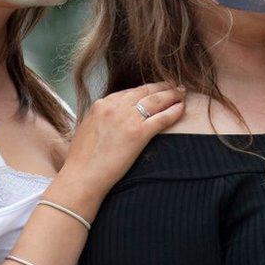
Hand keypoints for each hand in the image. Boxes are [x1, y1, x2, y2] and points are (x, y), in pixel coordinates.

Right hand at [66, 82, 185, 190]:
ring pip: (156, 100)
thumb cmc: (82, 160)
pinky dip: (174, 111)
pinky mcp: (138, 133)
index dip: (147, 89)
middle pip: (146, 91)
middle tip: (175, 86)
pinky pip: (162, 118)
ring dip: (172, 95)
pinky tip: (182, 108)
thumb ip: (102, 118)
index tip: (157, 89)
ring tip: (182, 93)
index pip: (130, 91)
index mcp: (101, 104)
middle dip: (163, 87)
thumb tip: (113, 118)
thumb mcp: (88, 128)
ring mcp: (127, 118)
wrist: (81, 177)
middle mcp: (114, 106)